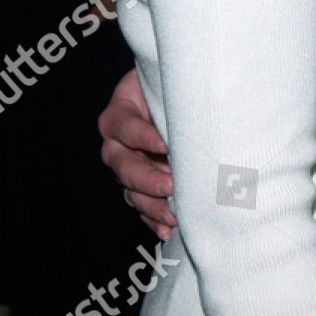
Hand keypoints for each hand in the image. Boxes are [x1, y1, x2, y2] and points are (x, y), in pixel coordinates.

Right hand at [98, 67, 177, 239]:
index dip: (144, 137)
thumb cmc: (169, 88)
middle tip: (170, 185)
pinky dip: (153, 220)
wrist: (171, 98)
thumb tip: (200, 108)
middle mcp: (116, 144)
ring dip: (152, 205)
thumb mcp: (165, 85)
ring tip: (173, 214)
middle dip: (147, 179)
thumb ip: (173, 97)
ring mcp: (126, 168)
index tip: (166, 145)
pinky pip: (141, 207)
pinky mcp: (137, 186)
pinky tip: (167, 229)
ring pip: (131, 191)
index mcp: (119, 114)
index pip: (126, 127)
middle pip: (123, 166)